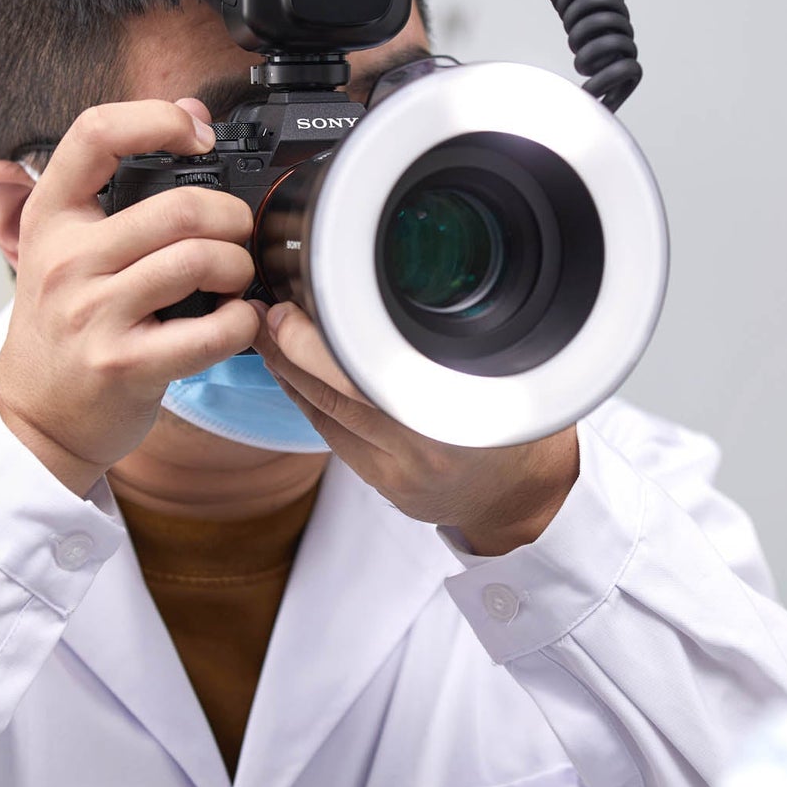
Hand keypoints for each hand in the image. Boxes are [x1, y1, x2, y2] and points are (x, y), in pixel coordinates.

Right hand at [0, 99, 260, 495]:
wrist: (36, 416)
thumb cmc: (62, 324)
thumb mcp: (68, 243)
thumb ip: (118, 179)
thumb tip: (190, 111)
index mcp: (50, 217)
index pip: (95, 134)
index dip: (158, 119)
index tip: (195, 136)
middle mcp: (66, 260)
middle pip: (179, 206)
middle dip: (231, 216)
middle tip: (237, 231)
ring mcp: (93, 314)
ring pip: (199, 261)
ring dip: (239, 267)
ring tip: (235, 277)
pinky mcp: (125, 365)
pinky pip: (212, 330)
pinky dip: (243, 321)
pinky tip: (237, 319)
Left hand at [254, 302, 578, 555]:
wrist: (524, 496)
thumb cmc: (522, 425)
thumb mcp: (507, 370)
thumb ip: (451, 342)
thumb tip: (391, 290)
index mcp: (458, 410)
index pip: (371, 372)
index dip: (320, 341)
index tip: (292, 307)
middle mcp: (423, 443)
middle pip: (337, 393)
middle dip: (291, 350)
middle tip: (262, 313)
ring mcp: (399, 469)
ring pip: (326, 415)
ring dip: (289, 373)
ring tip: (263, 335)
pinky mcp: (382, 483)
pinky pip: (331, 436)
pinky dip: (306, 401)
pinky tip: (289, 375)